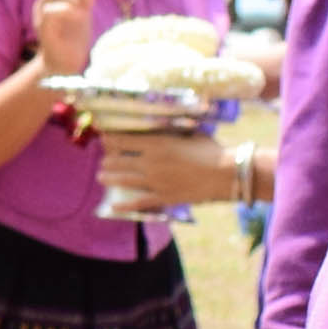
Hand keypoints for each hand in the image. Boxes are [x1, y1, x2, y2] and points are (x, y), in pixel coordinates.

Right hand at [28, 0, 96, 76]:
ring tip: (83, 12)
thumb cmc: (74, 35)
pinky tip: (78, 20)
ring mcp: (42, 16)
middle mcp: (44, 3)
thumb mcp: (83, 6)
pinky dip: (68, 11)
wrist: (66, 64)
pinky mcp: (44, 29)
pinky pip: (51, 10)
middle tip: (88, 3)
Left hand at [94, 128, 243, 205]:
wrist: (226, 173)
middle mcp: (151, 163)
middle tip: (104, 159)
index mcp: (157, 144)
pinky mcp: (164, 197)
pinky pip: (139, 202)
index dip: (111, 139)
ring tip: (101, 176)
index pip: (125, 140)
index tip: (104, 137)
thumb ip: (173, 130)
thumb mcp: (190, 133)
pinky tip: (112, 205)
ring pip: (124, 180)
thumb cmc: (211, 150)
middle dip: (109, 159)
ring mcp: (156, 182)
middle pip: (120, 161)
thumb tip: (165, 122)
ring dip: (110, 178)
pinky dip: (124, 205)